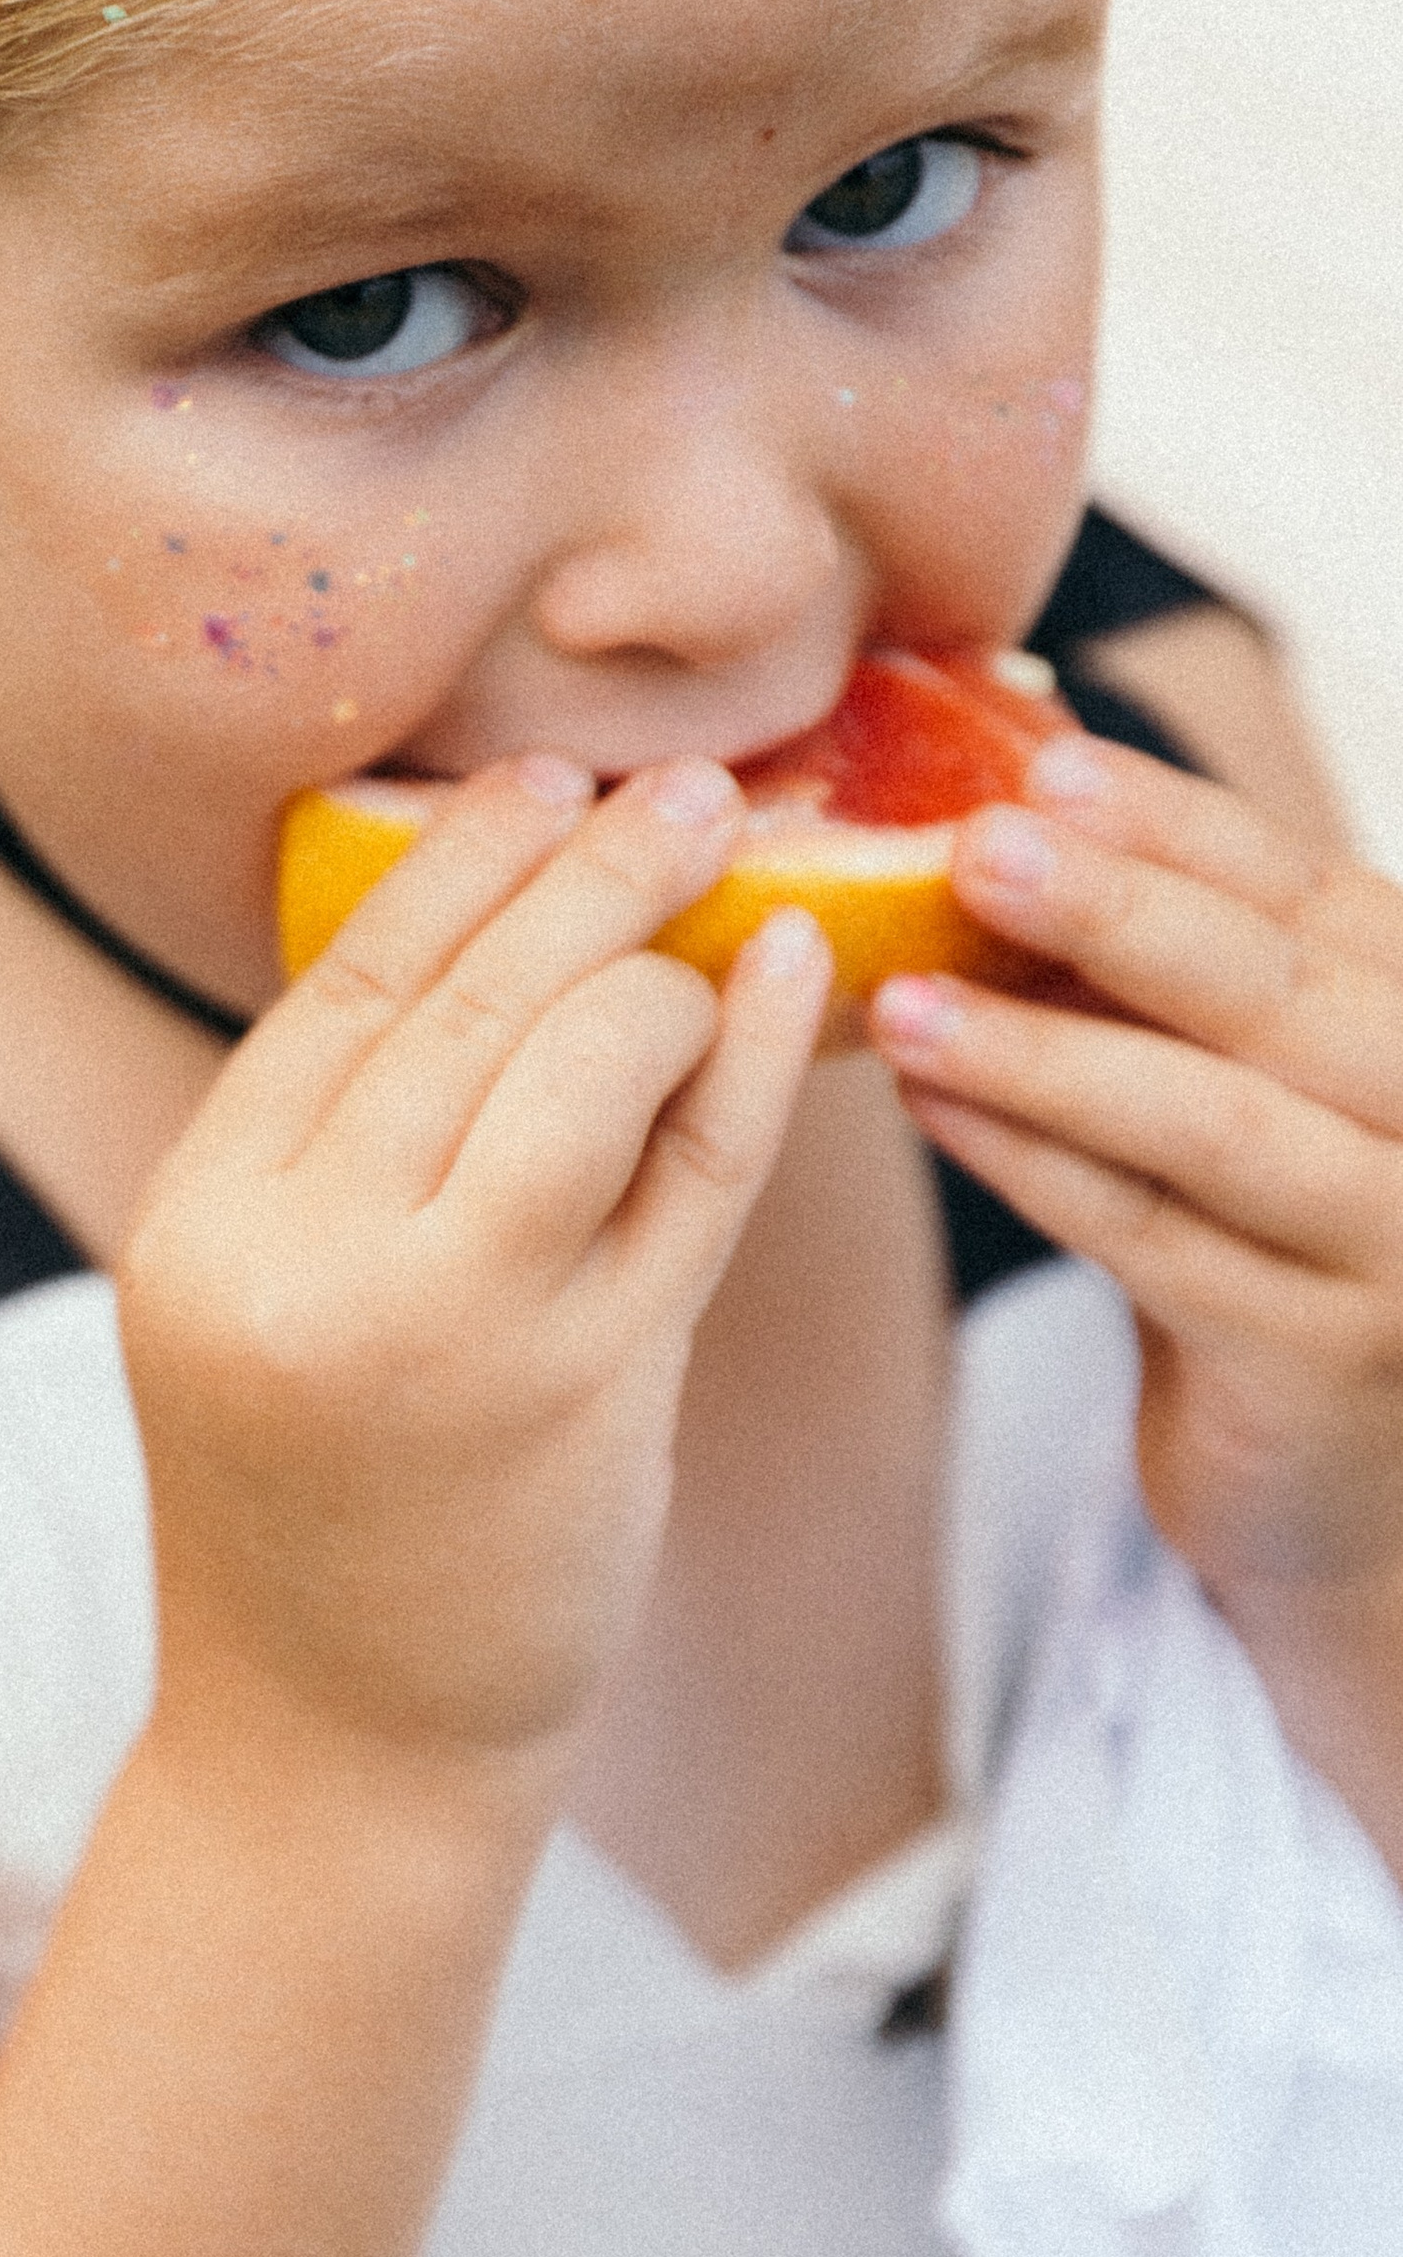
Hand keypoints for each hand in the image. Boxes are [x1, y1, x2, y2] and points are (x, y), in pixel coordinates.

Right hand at [119, 758, 829, 1801]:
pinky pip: (695, 1176)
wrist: (333, 1745)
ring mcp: (455, 1328)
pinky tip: (793, 972)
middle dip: (585, 863)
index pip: (341, 986)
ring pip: (585, 1059)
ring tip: (728, 877)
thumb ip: (336, 1150)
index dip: (453, 862)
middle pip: (467, 998)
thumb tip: (491, 936)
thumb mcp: (255, 1310)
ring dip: (668, 946)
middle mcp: (309, 1262)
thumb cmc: (310, 1513)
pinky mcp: (590, 1390)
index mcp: (202, 1221)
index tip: (536, 779)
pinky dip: (751, 1056)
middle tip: (677, 784)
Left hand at [871, 731, 1402, 1622]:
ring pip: (1208, 1125)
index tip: (1046, 766)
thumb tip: (994, 822)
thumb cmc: (1267, 1251)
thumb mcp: (1243, 1092)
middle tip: (971, 848)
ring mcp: (1398, 1247)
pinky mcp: (1323, 1361)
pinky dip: (1033, 1169)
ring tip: (904, 999)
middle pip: (1272, 995)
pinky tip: (936, 1111)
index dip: (1178, 828)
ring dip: (1043, 1053)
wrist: (1343, 1490)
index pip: (1306, 895)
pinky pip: (1154, 1243)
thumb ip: (1171, 987)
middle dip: (1116, 913)